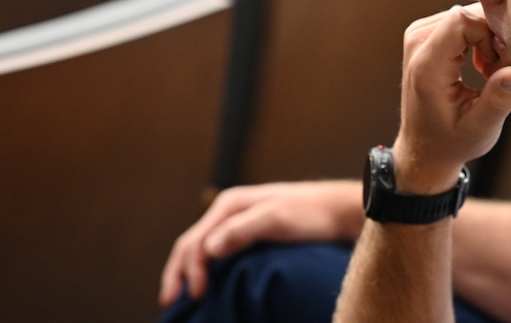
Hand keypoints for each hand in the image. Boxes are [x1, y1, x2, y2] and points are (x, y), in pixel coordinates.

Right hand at [158, 180, 363, 307]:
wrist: (340, 211)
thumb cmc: (313, 214)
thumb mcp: (278, 219)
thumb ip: (242, 231)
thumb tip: (208, 249)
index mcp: (231, 204)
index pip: (194, 241)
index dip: (188, 271)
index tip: (195, 297)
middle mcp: (230, 211)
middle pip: (192, 244)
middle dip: (178, 274)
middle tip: (169, 304)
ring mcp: (240, 222)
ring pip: (202, 248)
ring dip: (188, 272)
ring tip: (182, 299)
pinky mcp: (252, 233)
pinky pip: (219, 252)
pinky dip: (206, 269)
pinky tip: (207, 284)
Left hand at [393, 4, 510, 192]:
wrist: (424, 148)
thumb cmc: (452, 142)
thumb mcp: (481, 130)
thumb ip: (498, 100)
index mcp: (426, 66)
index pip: (462, 20)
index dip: (489, 36)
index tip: (495, 68)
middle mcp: (416, 43)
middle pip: (465, 13)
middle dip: (491, 36)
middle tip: (496, 71)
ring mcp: (417, 35)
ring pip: (465, 13)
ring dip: (486, 38)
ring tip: (489, 72)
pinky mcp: (424, 33)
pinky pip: (460, 19)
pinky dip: (477, 37)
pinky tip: (480, 64)